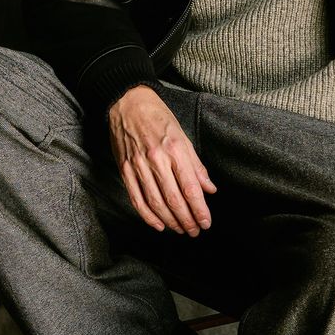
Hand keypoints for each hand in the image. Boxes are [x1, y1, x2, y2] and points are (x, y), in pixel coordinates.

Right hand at [108, 85, 216, 236]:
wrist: (127, 102)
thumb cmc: (159, 117)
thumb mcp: (183, 136)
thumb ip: (196, 165)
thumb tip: (209, 189)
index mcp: (175, 149)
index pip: (190, 187)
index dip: (199, 209)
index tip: (206, 222)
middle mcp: (157, 159)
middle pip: (174, 199)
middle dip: (187, 219)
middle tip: (195, 231)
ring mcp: (138, 165)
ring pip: (156, 202)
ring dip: (170, 221)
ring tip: (181, 230)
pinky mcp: (124, 169)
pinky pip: (137, 199)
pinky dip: (148, 216)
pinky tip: (159, 225)